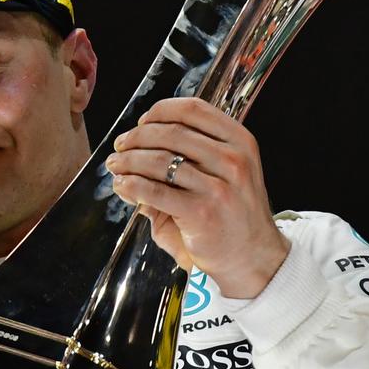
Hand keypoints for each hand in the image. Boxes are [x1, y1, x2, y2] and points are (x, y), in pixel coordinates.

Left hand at [106, 97, 289, 298]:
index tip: (143, 122)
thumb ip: (189, 158)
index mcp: (240, 142)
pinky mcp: (202, 213)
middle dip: (138, 137)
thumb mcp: (224, 176)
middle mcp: (233, 160)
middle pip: (172, 132)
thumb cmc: (233, 216)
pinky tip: (122, 186)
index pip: (194, 110)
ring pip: (159, 160)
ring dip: (129, 160)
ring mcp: (219, 187)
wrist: (253, 259)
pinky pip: (155, 191)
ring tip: (116, 166)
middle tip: (121, 146)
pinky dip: (131, 185)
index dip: (161, 111)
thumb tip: (139, 149)